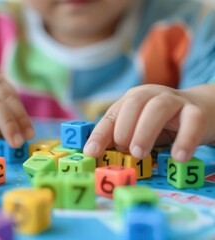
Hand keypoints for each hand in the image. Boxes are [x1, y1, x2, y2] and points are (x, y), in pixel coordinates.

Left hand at [84, 84, 213, 161]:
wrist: (201, 110)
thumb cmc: (162, 123)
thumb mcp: (137, 128)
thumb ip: (117, 138)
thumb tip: (93, 155)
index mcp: (132, 99)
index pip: (112, 114)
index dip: (100, 134)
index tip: (91, 153)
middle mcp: (151, 95)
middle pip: (133, 104)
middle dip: (124, 129)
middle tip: (124, 151)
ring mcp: (175, 101)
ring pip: (158, 108)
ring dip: (145, 132)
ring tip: (140, 154)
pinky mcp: (197, 111)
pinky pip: (192, 121)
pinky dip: (185, 139)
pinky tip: (178, 157)